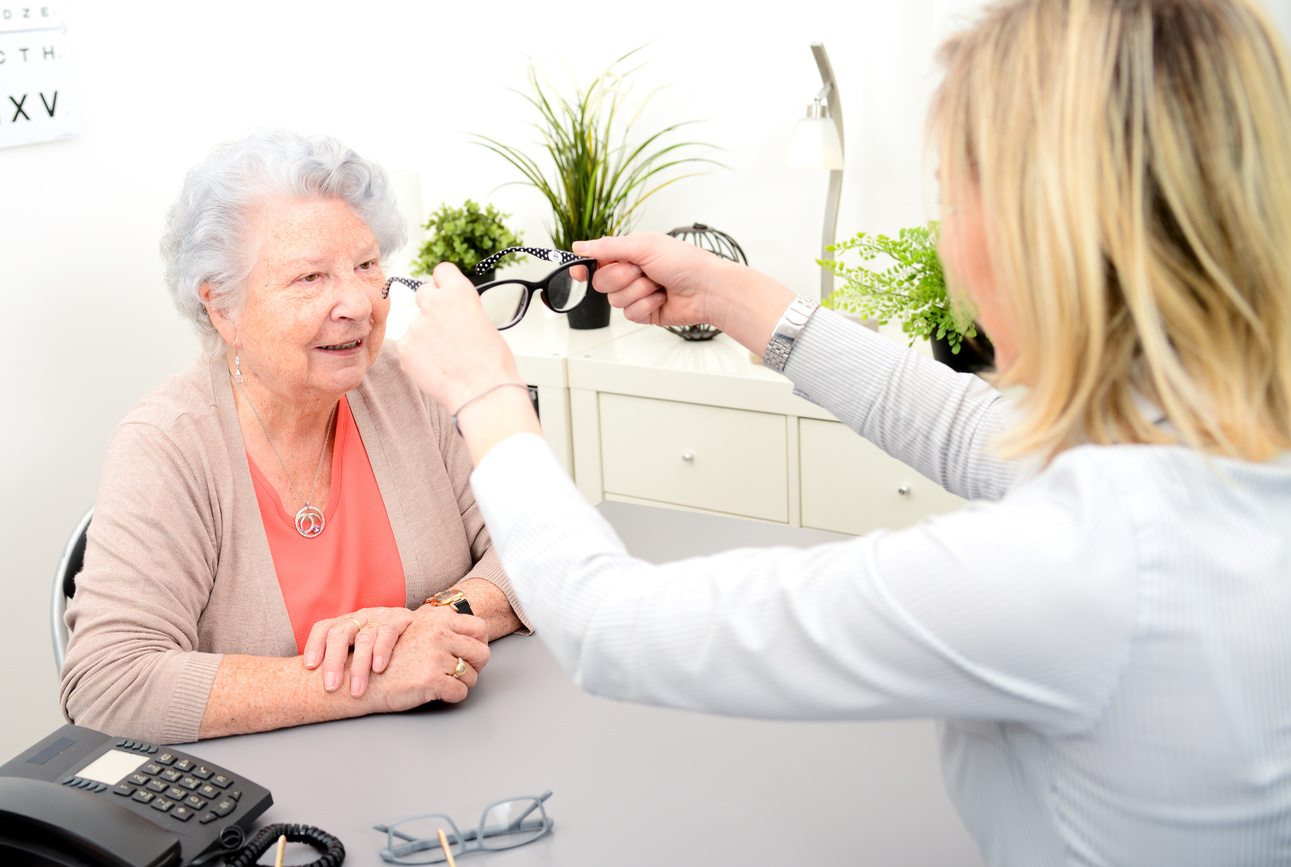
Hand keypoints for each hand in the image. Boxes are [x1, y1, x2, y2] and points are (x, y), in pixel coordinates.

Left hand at [302, 607, 416, 696]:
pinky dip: (382, 651)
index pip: (324, 628)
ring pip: (364, 638)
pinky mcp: (400, 619)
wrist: (425, 627)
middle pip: (340, 634)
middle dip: (334, 662)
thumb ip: (345, 659)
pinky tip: (379, 668)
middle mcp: (361, 617)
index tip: (309, 667)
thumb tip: (316, 686)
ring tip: (357, 690)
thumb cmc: (386, 645)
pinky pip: (388, 632)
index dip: (314, 645)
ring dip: (359, 666)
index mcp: (347, 622)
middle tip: (331, 688)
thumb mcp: (362, 649)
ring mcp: (380, 617)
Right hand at [363, 605, 491, 712]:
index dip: (480, 643)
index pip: (479, 627)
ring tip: (442, 683)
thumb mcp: (415, 631)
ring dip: (460, 684)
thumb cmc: (390, 658)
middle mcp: (439, 634)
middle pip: (482, 654)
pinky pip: (460, 693)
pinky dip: (452, 697)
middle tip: (462, 674)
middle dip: (475, 667)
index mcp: (437, 620)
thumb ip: (441, 629)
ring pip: (471, 677)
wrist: (361, 678)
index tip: (472, 654)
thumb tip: (475, 638)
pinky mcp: (432, 679)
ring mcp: (436, 657)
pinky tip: (437, 693)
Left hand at [396, 262, 524, 414]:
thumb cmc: (492, 363)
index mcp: (458, 292)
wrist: (482, 393)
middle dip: (431, 306)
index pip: (442, 270)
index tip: (445, 292)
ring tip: (446, 357)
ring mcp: (416, 325)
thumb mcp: (485, 323)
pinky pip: (409, 345)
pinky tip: (436, 367)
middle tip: (445, 327)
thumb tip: (451, 312)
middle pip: (423, 293)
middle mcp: (433, 303)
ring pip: (416, 324)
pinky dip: (419, 355)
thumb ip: (462, 309)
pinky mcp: (405, 347)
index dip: (444, 283)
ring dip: (426, 336)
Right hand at [574, 232, 795, 356]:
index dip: (583, 267)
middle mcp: (630, 273)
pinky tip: (662, 298)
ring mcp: (636, 294)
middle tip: (641, 271)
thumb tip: (579, 246)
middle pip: (601, 282)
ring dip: (638, 291)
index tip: (578, 272)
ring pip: (615, 300)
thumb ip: (608, 246)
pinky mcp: (644, 313)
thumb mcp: (643, 245)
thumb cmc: (684, 261)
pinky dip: (647, 305)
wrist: (707, 289)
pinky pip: (630, 314)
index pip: (595, 260)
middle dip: (621, 277)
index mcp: (627, 253)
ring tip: (658, 284)